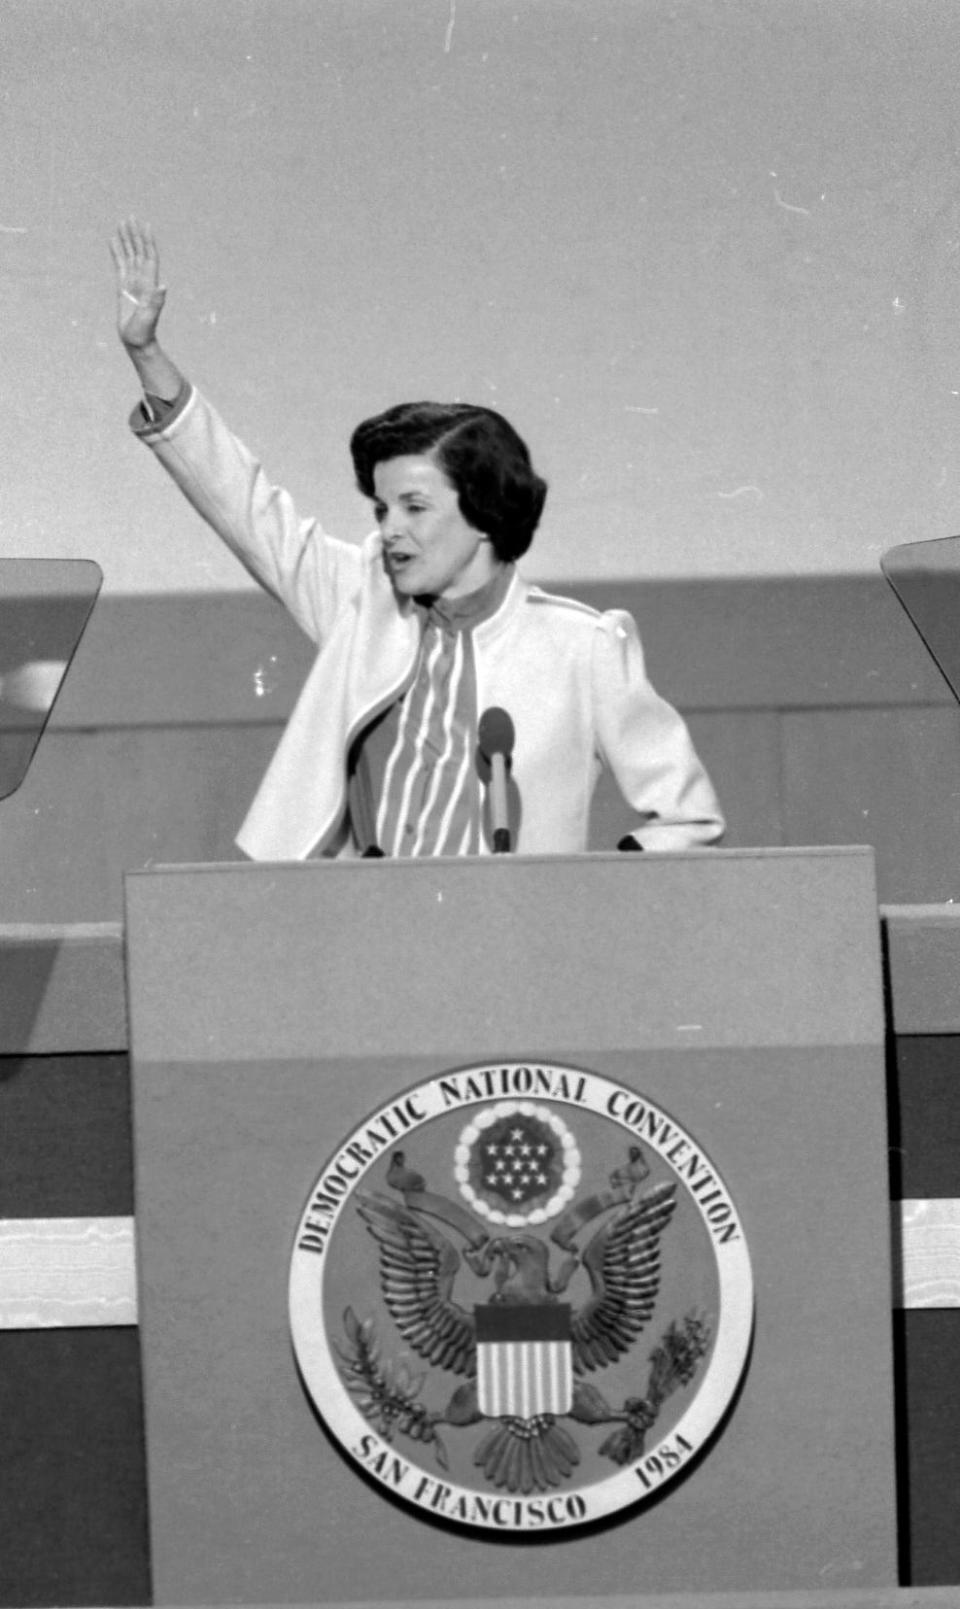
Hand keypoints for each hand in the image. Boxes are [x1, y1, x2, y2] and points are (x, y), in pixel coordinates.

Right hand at [110, 217, 166, 348]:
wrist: (137, 341)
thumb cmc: (144, 331)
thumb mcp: (150, 317)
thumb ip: (157, 302)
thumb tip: (164, 286)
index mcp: (150, 283)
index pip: (149, 256)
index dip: (148, 241)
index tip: (145, 225)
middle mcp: (142, 279)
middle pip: (139, 251)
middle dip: (135, 234)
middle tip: (130, 217)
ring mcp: (132, 282)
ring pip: (129, 255)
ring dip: (126, 240)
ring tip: (121, 223)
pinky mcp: (123, 287)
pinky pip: (119, 265)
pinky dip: (116, 252)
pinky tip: (113, 241)